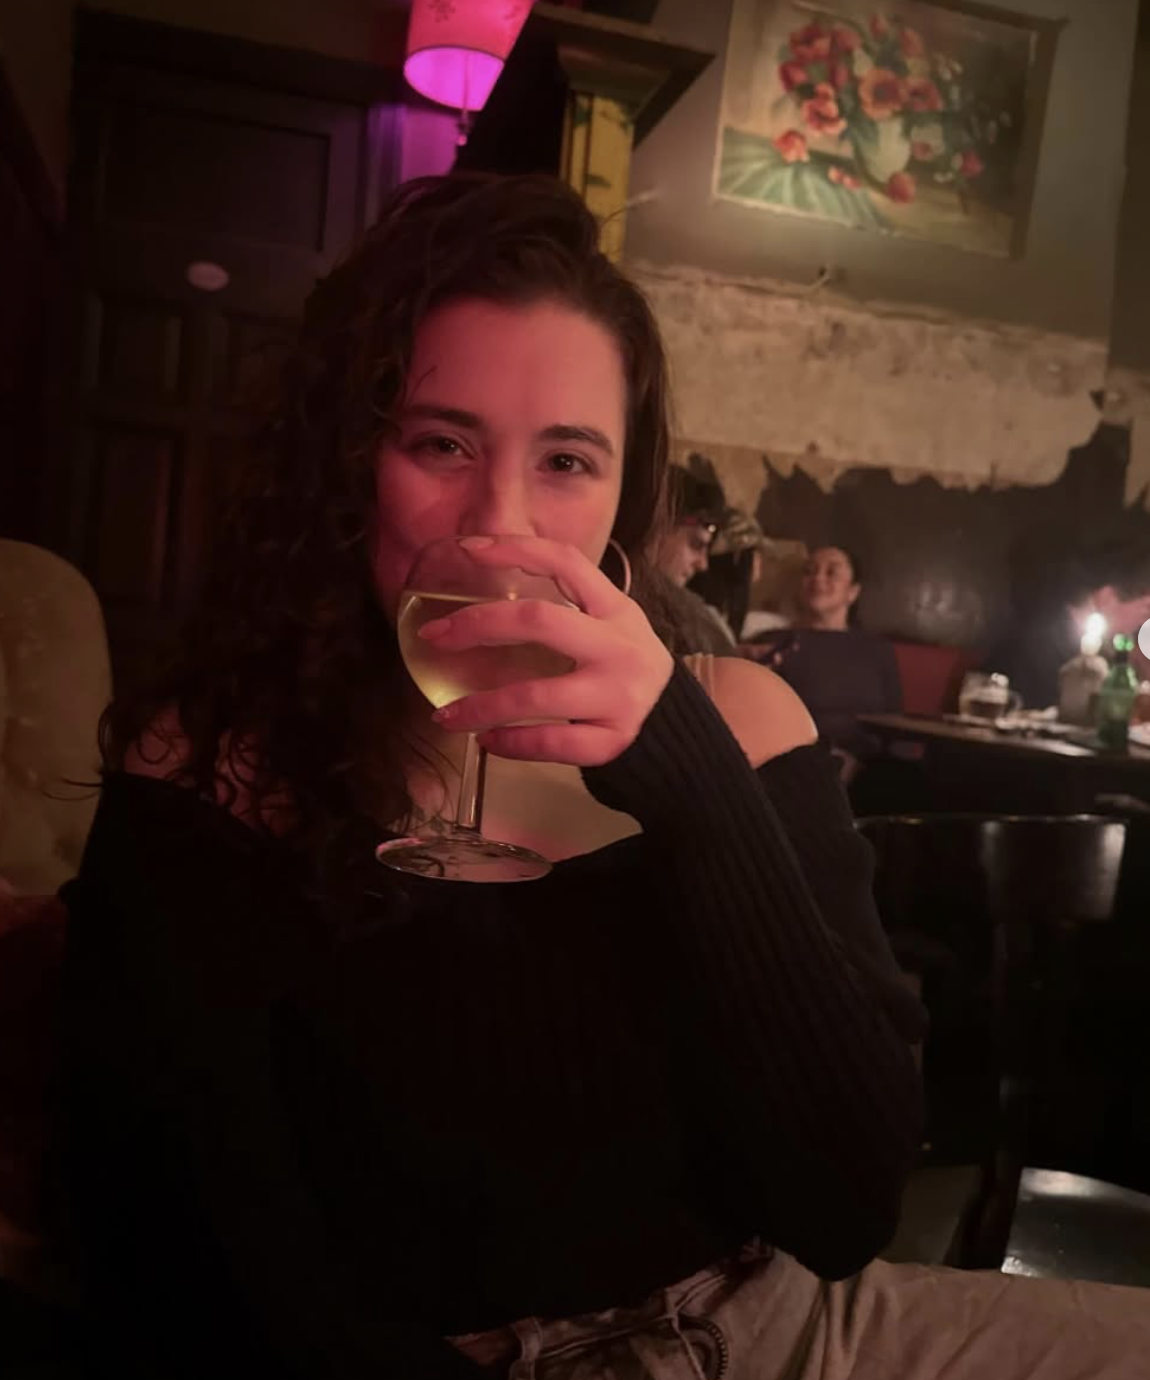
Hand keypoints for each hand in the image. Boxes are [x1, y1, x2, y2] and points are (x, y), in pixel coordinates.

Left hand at [418, 536, 673, 765]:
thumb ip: (565, 608)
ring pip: (536, 696)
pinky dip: (511, 744)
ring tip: (446, 716)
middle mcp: (619, 647)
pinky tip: (487, 741)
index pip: (566, 562)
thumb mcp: (610, 627)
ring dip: (482, 706)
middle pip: (541, 622)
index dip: (516, 549)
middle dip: (479, 625)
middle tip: (436, 636)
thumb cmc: (621, 669)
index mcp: (617, 610)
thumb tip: (481, 599)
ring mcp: (618, 696)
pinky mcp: (612, 740)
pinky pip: (550, 743)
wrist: (673, 729)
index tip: (466, 549)